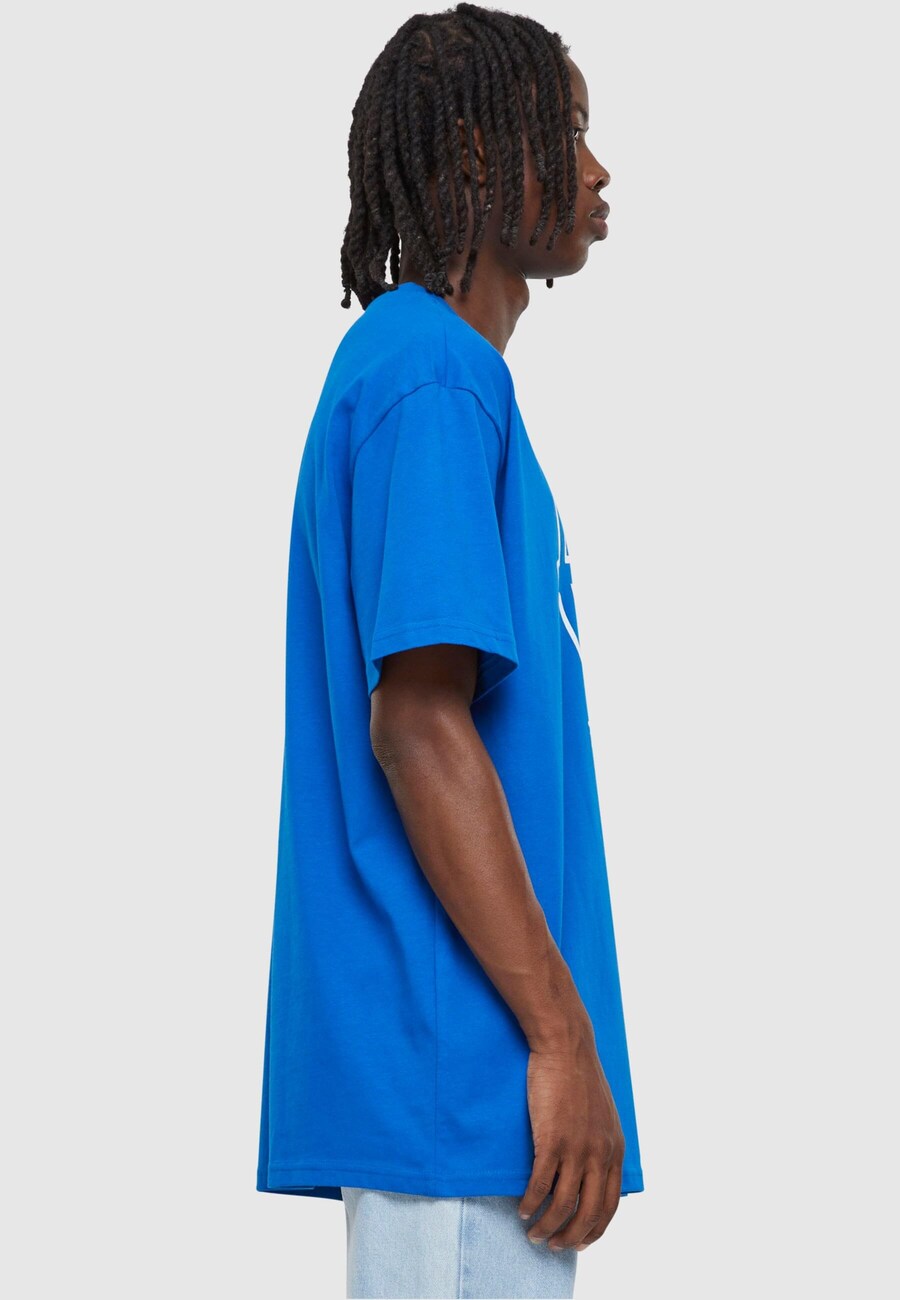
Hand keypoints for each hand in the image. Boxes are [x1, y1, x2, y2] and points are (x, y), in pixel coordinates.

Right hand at [518, 1028, 624, 1251]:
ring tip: (534, 1233)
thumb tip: (594, 1170)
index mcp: (615, 1149)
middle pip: (588, 1213)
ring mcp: (576, 1148)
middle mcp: (599, 1154)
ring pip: (563, 1205)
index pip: (609, 1205)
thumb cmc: (580, 1077)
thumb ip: (603, 1143)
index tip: (580, 1242)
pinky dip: (531, 1203)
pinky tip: (522, 1209)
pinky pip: (540, 1185)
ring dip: (547, 1226)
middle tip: (554, 1246)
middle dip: (571, 1237)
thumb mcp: (605, 1115)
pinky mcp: (551, 1139)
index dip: (594, 1229)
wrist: (566, 1047)